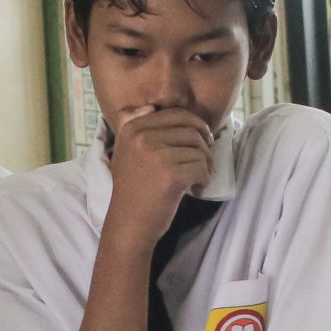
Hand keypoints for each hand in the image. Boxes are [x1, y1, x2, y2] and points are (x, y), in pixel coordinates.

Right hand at [103, 104, 215, 247]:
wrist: (129, 224)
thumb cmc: (133, 189)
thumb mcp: (124, 151)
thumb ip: (131, 125)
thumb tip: (150, 106)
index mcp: (132, 128)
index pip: (177, 114)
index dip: (195, 127)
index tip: (197, 145)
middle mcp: (142, 137)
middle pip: (192, 130)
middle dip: (205, 146)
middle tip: (203, 162)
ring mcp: (156, 155)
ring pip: (200, 149)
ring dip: (206, 165)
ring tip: (197, 179)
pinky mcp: (170, 175)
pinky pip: (202, 168)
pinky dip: (204, 180)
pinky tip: (196, 189)